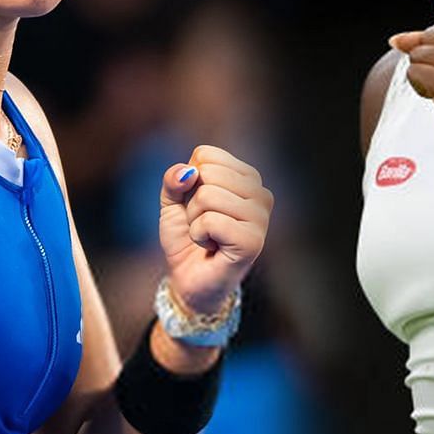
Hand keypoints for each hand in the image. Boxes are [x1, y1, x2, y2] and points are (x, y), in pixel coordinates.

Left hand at [158, 145, 272, 315]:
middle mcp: (260, 194)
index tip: (198, 205)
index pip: (206, 155)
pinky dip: (199, 236)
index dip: (188, 181)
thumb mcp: (172, 201)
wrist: (189, 279)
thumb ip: (174, 179)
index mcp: (246, 177)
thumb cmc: (187, 238)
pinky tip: (212, 247)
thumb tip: (188, 171)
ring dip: (194, 220)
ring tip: (208, 236)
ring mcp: (261, 218)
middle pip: (207, 173)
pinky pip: (210, 221)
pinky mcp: (254, 241)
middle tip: (202, 224)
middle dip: (191, 202)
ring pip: (207, 196)